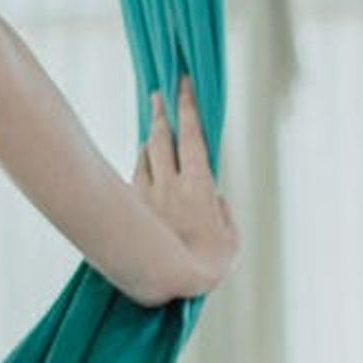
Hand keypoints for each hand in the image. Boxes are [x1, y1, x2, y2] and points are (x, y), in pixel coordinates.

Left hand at [128, 75, 237, 304]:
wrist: (163, 278)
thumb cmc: (204, 264)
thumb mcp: (230, 239)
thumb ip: (223, 214)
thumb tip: (215, 199)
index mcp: (198, 186)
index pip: (192, 137)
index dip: (187, 108)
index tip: (183, 84)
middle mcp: (169, 183)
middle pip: (161, 138)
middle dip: (160, 113)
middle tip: (158, 93)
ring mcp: (147, 193)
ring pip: (146, 154)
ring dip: (150, 137)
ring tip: (153, 123)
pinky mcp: (133, 206)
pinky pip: (136, 174)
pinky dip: (141, 161)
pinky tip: (142, 157)